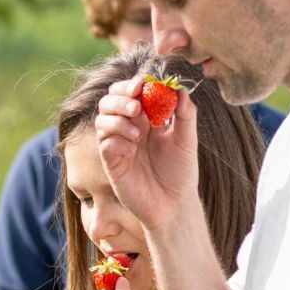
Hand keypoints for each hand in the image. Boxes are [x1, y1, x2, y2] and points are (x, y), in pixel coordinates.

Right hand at [93, 75, 198, 230]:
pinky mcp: (112, 163)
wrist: (173, 205)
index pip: (131, 92)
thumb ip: (185, 113)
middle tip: (136, 105)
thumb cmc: (181, 173)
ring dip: (117, 120)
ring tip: (137, 134)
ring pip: (102, 120)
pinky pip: (104, 143)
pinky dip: (116, 140)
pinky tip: (132, 150)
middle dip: (120, 98)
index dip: (132, 84)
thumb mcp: (187, 139)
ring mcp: (118, 145)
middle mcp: (129, 128)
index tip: (142, 84)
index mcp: (146, 118)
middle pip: (110, 100)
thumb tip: (180, 87)